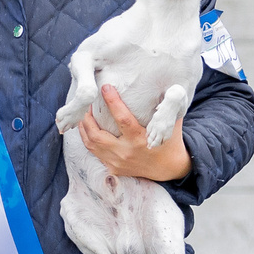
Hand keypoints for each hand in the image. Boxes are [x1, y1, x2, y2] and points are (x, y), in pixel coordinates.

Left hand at [76, 87, 192, 182]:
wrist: (168, 169)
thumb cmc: (169, 141)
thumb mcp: (171, 122)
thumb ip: (165, 106)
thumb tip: (162, 84)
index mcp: (140, 139)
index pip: (122, 118)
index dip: (112, 102)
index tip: (105, 87)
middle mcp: (126, 152)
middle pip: (97, 135)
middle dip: (87, 118)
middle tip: (86, 103)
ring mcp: (118, 162)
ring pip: (92, 144)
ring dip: (84, 128)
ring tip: (82, 114)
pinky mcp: (113, 168)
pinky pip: (95, 153)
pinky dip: (89, 139)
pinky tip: (87, 129)